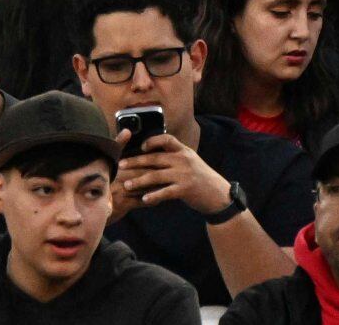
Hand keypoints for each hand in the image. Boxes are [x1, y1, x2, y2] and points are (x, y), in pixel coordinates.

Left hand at [117, 133, 233, 213]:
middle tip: (120, 165)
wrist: (218, 195)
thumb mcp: (191, 162)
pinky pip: (165, 192)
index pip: (167, 139)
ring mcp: (184, 174)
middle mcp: (183, 160)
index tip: (141, 147)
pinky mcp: (185, 189)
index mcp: (184, 151)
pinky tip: (144, 200)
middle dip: (135, 162)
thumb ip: (176, 157)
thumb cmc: (201, 178)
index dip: (152, 141)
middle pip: (155, 158)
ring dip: (139, 181)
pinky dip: (153, 196)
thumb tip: (156, 155)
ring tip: (126, 185)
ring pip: (156, 176)